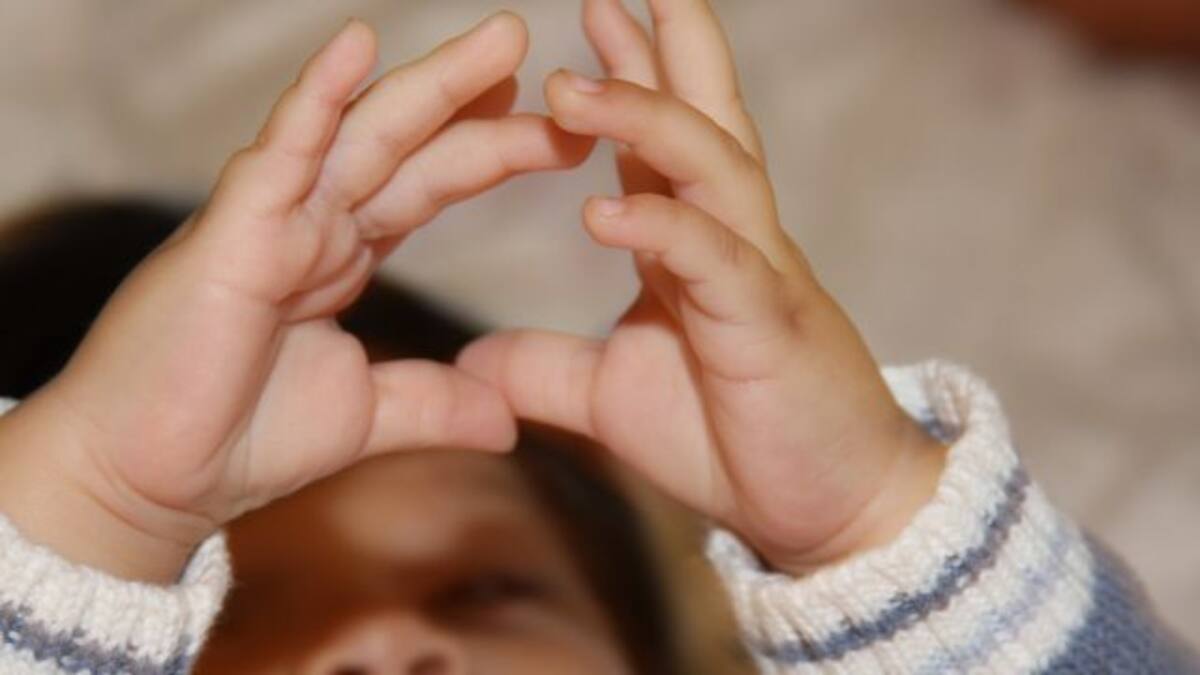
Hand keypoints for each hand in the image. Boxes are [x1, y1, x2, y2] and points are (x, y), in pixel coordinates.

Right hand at [0, 13, 593, 582]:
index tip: (561, 130)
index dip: (491, 151)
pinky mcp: (235, 232)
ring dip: (431, 81)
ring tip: (504, 38)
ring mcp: (275, 219)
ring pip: (363, 131)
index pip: (430, 183)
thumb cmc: (239, 440)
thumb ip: (434, 405)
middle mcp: (314, 222)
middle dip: (473, 94)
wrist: (155, 484)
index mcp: (342, 253)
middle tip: (533, 44)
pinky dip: (318, 97)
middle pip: (409, 142)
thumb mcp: (367, 416)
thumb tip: (509, 421)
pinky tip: (359, 43)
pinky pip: (282, 152)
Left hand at [459, 0, 945, 573]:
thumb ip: (549, 369)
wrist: (828, 510)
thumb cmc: (737, 440)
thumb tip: (474, 361)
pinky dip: (662, 230)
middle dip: (664, 49)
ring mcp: (757, 276)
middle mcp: (733, 242)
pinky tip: (604, 211)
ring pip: (710, 170)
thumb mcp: (616, 397)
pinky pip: (714, 261)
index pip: (663, 145)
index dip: (630, 78)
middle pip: (703, 122)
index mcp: (698, 249)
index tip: (591, 17)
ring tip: (571, 85)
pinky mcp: (768, 327)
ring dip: (645, 120)